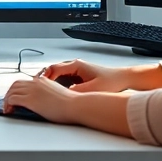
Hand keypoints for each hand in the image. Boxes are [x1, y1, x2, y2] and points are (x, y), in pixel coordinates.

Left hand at [3, 76, 82, 123]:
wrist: (75, 105)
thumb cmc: (71, 103)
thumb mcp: (57, 94)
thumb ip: (47, 94)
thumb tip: (41, 101)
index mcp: (43, 80)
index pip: (25, 82)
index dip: (17, 89)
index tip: (15, 96)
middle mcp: (36, 83)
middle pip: (15, 84)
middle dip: (9, 93)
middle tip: (7, 103)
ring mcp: (32, 90)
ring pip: (11, 91)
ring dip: (6, 99)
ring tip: (7, 108)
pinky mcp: (30, 100)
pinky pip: (12, 99)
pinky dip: (7, 104)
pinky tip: (9, 111)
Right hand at [40, 60, 161, 92]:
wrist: (124, 78)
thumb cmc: (111, 81)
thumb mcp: (93, 89)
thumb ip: (78, 91)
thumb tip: (64, 95)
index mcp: (77, 65)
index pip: (54, 68)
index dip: (44, 77)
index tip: (38, 86)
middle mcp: (76, 65)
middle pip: (53, 70)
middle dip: (45, 79)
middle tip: (37, 89)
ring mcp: (78, 70)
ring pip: (58, 74)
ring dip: (51, 82)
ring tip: (45, 92)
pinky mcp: (81, 75)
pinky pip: (64, 78)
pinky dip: (59, 84)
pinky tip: (58, 94)